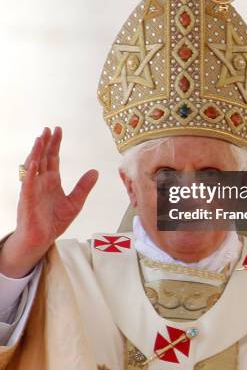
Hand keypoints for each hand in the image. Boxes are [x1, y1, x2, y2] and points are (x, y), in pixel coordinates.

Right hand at [0, 127, 97, 277]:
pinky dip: (30, 174)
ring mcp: (33, 189)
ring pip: (33, 167)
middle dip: (45, 143)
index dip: (55, 144)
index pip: (52, 158)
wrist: (42, 240)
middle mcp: (41, 182)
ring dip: (36, 153)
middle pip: (42, 158)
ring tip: (40, 139)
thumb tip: (95, 171)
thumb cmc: (54, 221)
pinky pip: (28, 185)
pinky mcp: (28, 200)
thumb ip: (83, 187)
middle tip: (49, 129)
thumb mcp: (75, 203)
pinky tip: (34, 163)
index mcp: (51, 181)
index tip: (58, 130)